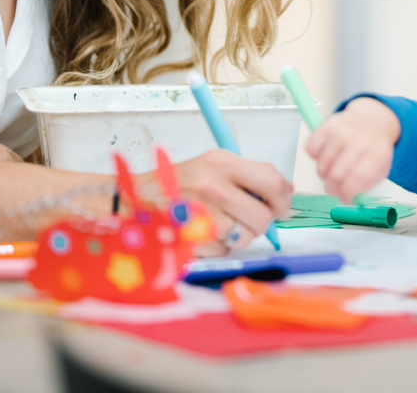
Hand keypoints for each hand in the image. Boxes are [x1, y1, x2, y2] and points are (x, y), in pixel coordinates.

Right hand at [171, 149, 291, 255]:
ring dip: (236, 237)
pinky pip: (223, 251)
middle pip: (262, 217)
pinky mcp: (191, 240)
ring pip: (244, 238)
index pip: (272, 180)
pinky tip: (200, 233)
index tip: (278, 205)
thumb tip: (285, 191)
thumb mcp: (210, 166)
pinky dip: (216, 247)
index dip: (282, 198)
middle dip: (260, 224)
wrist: (131, 202)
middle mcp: (212, 186)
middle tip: (247, 220)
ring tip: (215, 224)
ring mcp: (201, 215)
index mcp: (220, 163)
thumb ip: (247, 176)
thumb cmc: (174, 185)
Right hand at [304, 97, 400, 202]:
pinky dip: (315, 157)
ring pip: (322, 165)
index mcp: (378, 153)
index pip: (358, 178)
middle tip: (334, 189)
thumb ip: (364, 186)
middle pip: (337, 174)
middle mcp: (360, 139)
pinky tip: (326, 154)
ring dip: (323, 175)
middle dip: (333, 188)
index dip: (347, 194)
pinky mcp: (327, 125)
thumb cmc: (373, 150)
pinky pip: (311, 150)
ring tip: (332, 171)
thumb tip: (348, 200)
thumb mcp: (379, 169)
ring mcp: (342, 130)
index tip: (344, 199)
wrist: (371, 122)